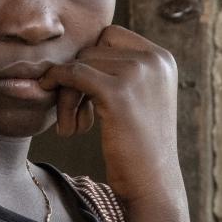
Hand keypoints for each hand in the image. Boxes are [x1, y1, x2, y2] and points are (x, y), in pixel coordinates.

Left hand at [39, 25, 181, 204]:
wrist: (153, 184)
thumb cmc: (140, 147)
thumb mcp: (140, 98)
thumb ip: (120, 70)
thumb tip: (75, 51)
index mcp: (163, 58)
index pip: (110, 37)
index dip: (91, 61)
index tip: (86, 94)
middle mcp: (155, 59)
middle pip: (93, 49)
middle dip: (76, 79)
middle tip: (76, 116)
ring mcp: (139, 72)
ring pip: (80, 63)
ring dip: (68, 95)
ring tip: (73, 127)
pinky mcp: (119, 92)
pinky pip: (74, 74)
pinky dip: (59, 87)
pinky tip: (61, 118)